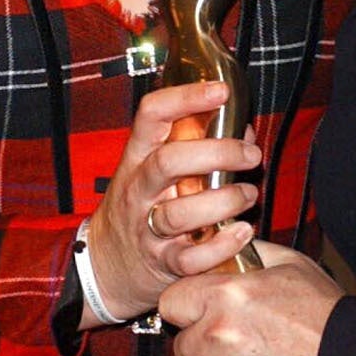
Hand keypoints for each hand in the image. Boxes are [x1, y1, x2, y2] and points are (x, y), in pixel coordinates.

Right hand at [85, 81, 260, 325]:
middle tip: (250, 154)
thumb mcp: (154, 171)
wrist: (106, 264)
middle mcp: (138, 190)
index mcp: (137, 158)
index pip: (151, 115)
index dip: (185, 97)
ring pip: (180, 214)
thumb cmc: (141, 207)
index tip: (219, 90)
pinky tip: (242, 231)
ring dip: (225, 201)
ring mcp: (147, 229)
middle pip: (168, 162)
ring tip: (249, 194)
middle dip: (217, 153)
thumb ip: (195, 148)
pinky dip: (222, 245)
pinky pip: (192, 259)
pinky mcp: (163, 263)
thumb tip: (243, 132)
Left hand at [160, 242, 343, 355]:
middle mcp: (216, 335)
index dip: (186, 309)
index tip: (199, 316)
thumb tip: (228, 241)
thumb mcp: (294, 267)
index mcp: (227, 295)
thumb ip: (253, 253)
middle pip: (180, 343)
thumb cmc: (329, 319)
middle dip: (200, 346)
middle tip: (229, 348)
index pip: (171, 302)